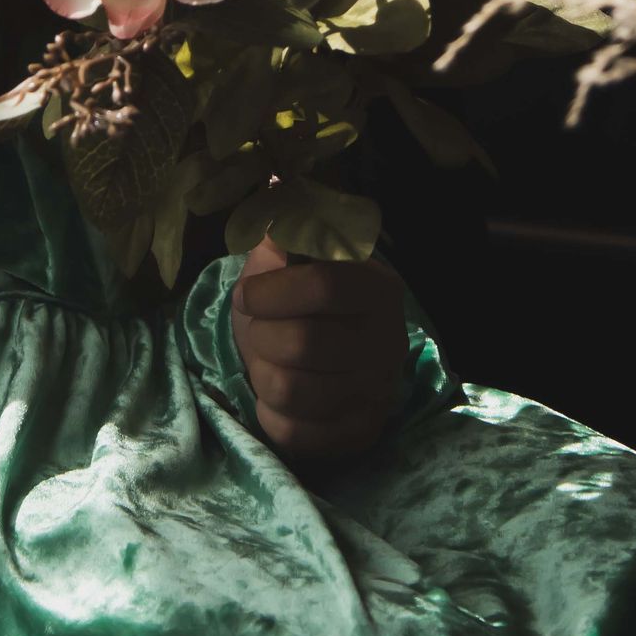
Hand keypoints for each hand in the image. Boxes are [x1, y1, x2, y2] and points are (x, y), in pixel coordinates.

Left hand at [231, 236, 409, 466]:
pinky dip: (270, 413)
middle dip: (261, 335)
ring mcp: (379, 392)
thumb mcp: (286, 255)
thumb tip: (272, 201)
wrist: (315, 351)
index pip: (326, 286)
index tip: (246, 295)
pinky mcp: (360, 433)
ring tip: (265, 361)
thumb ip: (281, 229)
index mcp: (378, 287)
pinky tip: (275, 395)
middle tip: (257, 330)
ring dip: (261, 373)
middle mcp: (389, 341)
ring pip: (293, 391)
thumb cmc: (292, 297)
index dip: (273, 291)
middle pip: (304, 344)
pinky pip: (295, 433)